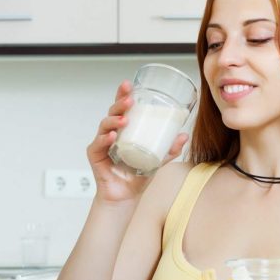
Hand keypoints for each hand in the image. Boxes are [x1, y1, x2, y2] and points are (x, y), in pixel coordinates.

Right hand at [87, 80, 188, 202]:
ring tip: (124, 120)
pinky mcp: (95, 156)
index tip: (129, 83)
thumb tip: (184, 136)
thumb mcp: (158, 160)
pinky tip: (112, 136)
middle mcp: (111, 133)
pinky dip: (104, 139)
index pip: (122, 108)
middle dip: (119, 103)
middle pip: (112, 112)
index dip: (123, 94)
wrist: (126, 196)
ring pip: (104, 125)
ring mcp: (102, 143)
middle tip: (130, 100)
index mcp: (124, 130)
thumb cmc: (138, 176)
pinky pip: (98, 144)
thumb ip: (170, 150)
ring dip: (114, 120)